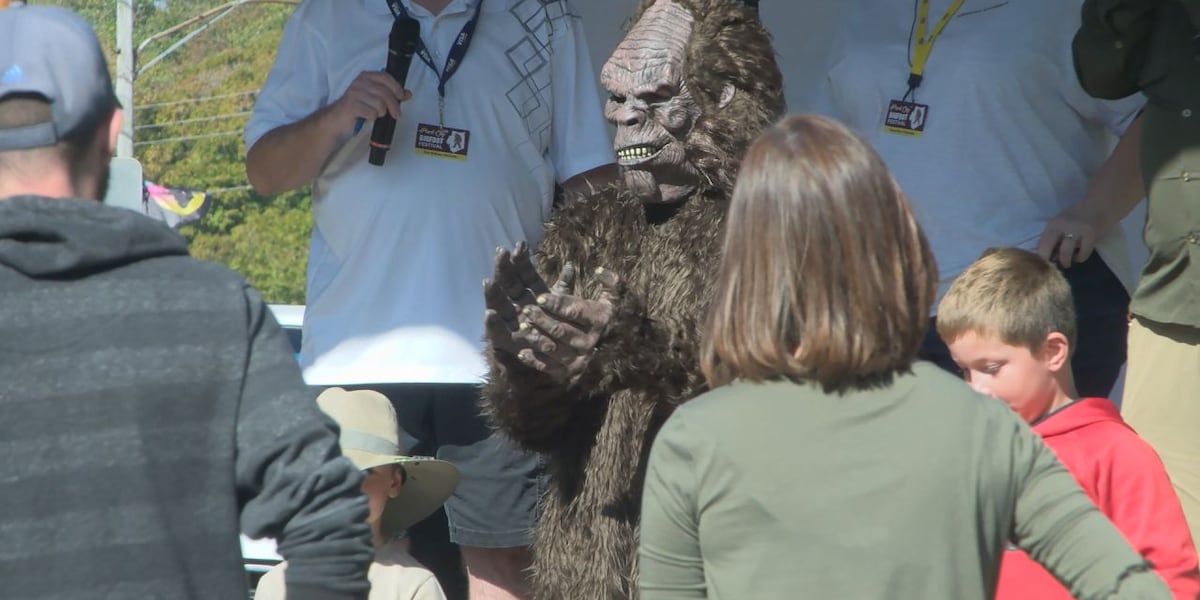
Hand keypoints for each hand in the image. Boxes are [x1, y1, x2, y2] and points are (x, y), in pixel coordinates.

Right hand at [332, 70, 412, 128]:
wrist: (337, 119)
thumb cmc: (357, 107)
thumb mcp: (375, 98)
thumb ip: (391, 94)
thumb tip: (407, 94)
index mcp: (366, 77)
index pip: (386, 77)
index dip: (397, 88)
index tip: (401, 97)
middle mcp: (359, 82)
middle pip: (385, 93)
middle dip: (394, 105)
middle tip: (396, 114)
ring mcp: (354, 93)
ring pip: (380, 104)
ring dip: (381, 112)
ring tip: (376, 114)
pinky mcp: (351, 106)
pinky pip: (371, 113)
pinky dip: (372, 118)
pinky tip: (367, 117)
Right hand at [483, 242, 556, 354]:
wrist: (546, 356)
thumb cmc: (552, 326)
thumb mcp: (560, 305)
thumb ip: (563, 286)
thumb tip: (571, 265)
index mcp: (528, 293)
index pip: (522, 272)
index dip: (521, 259)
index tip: (520, 245)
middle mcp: (514, 303)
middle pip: (507, 283)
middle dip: (503, 268)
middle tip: (501, 252)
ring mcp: (506, 319)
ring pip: (497, 303)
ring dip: (492, 292)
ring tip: (488, 280)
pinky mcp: (502, 338)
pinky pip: (496, 330)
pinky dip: (492, 323)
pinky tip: (489, 314)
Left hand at [513, 267, 620, 383]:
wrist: (621, 352)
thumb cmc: (608, 317)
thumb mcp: (614, 298)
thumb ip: (610, 282)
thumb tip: (599, 271)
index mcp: (599, 322)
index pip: (576, 312)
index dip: (557, 304)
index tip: (540, 297)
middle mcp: (590, 342)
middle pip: (562, 331)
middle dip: (542, 320)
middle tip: (526, 310)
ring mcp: (579, 359)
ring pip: (554, 349)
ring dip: (537, 338)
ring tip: (523, 327)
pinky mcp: (569, 373)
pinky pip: (550, 368)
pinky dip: (535, 361)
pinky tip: (522, 352)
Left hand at [1037, 211, 1100, 267]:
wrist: (1101, 205)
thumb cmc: (1078, 216)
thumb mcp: (1061, 223)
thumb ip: (1052, 236)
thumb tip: (1042, 255)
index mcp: (1052, 224)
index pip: (1040, 243)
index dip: (1039, 257)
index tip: (1041, 265)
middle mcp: (1062, 226)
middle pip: (1047, 248)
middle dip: (1047, 262)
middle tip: (1052, 268)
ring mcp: (1077, 230)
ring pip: (1065, 253)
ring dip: (1065, 262)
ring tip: (1067, 263)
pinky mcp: (1091, 234)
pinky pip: (1082, 254)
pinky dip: (1080, 258)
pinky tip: (1079, 255)